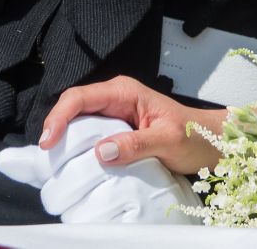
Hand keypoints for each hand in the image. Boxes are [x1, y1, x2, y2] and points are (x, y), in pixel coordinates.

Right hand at [40, 76, 225, 175]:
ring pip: (78, 122)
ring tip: (53, 163)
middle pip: (73, 107)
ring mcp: (115, 114)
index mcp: (125, 91)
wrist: (210, 141)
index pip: (81, 96)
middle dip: (55, 127)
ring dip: (64, 140)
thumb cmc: (194, 134)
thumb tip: (101, 150)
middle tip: (45, 157)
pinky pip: (89, 135)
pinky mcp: (116, 130)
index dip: (59, 117)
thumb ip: (136, 144)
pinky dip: (76, 148)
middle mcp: (116, 98)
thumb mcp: (168, 139)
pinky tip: (72, 164)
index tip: (47, 143)